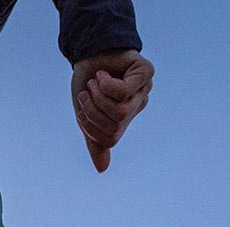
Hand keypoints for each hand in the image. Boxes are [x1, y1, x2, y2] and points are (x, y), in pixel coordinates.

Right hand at [70, 49, 153, 171]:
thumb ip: (95, 141)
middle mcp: (138, 105)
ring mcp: (144, 89)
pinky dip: (106, 84)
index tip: (82, 107)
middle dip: (93, 109)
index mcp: (125, 119)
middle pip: (115, 123)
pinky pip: (123, 92)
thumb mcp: (86, 116)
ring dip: (98, 95)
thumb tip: (102, 170)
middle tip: (88, 92)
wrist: (87, 53)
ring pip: (119, 110)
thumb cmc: (87, 83)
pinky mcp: (146, 73)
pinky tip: (103, 74)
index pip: (110, 138)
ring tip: (95, 82)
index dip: (91, 126)